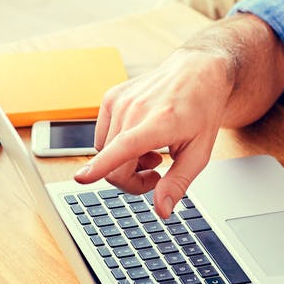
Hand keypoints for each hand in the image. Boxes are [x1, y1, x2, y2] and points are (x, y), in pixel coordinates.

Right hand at [74, 47, 233, 217]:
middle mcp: (135, 108)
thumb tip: (161, 211)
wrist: (197, 72)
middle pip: (114, 165)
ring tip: (154, 153)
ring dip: (125, 163)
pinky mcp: (110, 97)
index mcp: (160, 122)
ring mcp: (119, 101)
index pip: (125, 147)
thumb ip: (178, 183)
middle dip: (132, 181)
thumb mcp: (200, 152)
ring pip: (105, 153)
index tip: (81, 178)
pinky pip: (102, 137)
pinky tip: (141, 140)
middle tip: (157, 176)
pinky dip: (117, 146)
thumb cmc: (201, 110)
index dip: (102, 167)